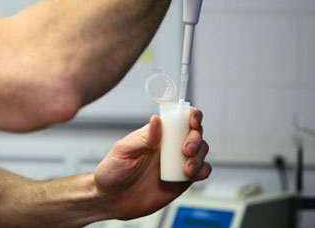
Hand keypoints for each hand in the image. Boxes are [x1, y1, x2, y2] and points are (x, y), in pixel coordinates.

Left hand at [93, 109, 209, 220]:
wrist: (111, 199)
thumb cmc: (113, 171)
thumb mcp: (123, 150)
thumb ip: (143, 138)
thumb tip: (156, 120)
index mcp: (156, 133)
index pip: (179, 117)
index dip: (191, 116)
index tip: (191, 123)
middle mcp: (169, 145)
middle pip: (195, 133)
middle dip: (196, 138)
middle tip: (186, 150)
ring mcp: (176, 162)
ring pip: (201, 151)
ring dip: (199, 156)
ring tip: (186, 168)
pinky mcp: (180, 180)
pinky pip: (201, 171)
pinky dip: (203, 171)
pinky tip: (193, 174)